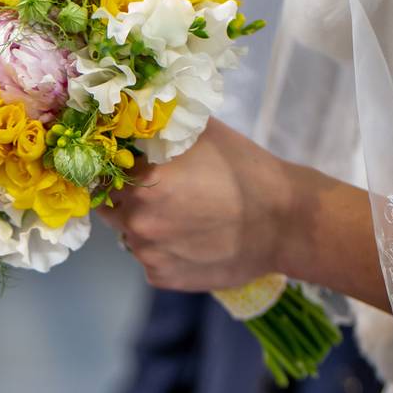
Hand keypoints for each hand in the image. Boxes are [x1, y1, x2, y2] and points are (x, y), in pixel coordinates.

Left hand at [100, 119, 296, 293]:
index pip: (108, 171)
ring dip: (148, 227)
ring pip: (130, 235)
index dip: (121, 169)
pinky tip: (193, 241)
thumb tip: (133, 116)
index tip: (137, 169)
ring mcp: (147, 252)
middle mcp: (137, 219)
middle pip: (113, 205)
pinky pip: (150, 260)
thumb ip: (162, 128)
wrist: (284, 223)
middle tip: (167, 195)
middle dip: (130, 199)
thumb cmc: (246, 171)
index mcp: (144, 180)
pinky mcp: (161, 277)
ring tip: (186, 219)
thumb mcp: (203, 134)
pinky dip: (164, 252)